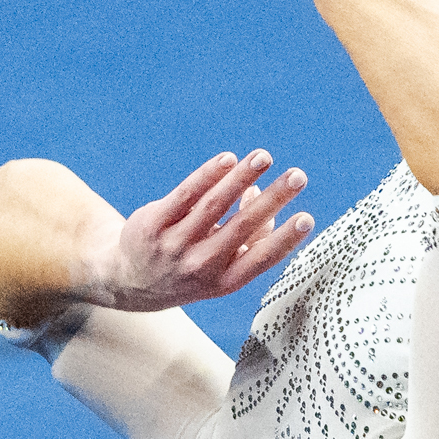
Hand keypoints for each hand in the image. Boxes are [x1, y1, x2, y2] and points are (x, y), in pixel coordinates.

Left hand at [83, 150, 314, 310]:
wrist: (131, 281)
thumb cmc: (192, 267)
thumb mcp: (223, 268)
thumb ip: (249, 235)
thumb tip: (255, 191)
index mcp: (225, 281)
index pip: (260, 259)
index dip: (285, 240)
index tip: (307, 218)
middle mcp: (201, 266)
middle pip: (241, 227)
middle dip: (273, 199)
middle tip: (298, 176)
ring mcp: (174, 246)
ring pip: (213, 205)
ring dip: (242, 177)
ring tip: (264, 157)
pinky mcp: (153, 225)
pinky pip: (185, 195)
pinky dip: (208, 175)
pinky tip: (228, 159)